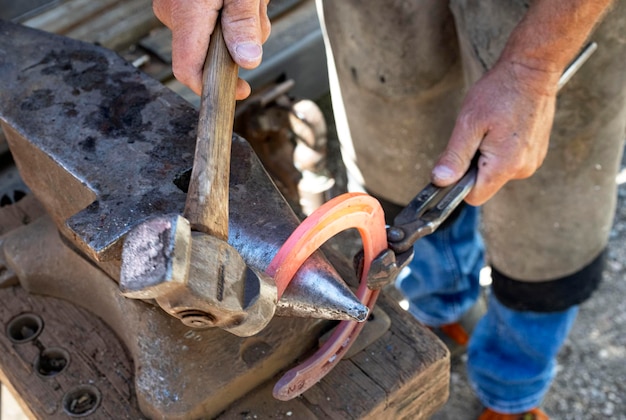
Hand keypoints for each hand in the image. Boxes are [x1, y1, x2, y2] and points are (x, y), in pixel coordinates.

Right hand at [153, 0, 270, 98]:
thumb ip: (243, 23)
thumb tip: (248, 60)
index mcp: (187, 15)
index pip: (188, 70)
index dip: (213, 88)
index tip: (241, 90)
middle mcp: (174, 13)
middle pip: (210, 52)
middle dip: (241, 42)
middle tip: (257, 12)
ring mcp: (176, 7)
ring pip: (215, 36)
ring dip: (242, 24)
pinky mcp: (183, 2)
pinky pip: (210, 20)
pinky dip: (231, 13)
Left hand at [431, 61, 559, 205]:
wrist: (532, 70)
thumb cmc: (500, 92)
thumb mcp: (469, 123)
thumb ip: (454, 157)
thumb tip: (440, 181)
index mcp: (505, 166)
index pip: (474, 197)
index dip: (458, 184)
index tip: (454, 162)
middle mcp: (523, 169)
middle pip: (484, 184)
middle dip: (472, 166)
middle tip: (474, 135)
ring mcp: (532, 161)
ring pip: (495, 173)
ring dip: (486, 156)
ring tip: (490, 128)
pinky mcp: (536, 152)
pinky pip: (508, 162)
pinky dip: (499, 150)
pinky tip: (501, 128)